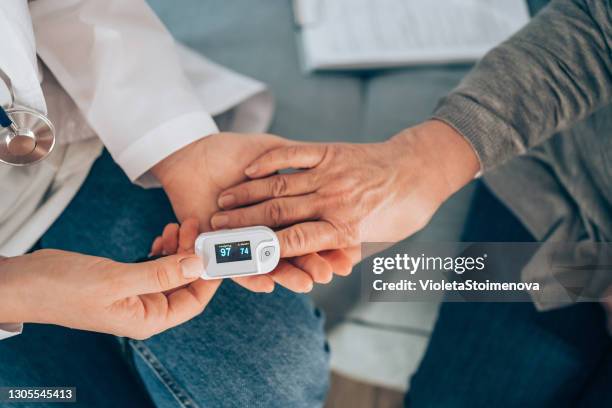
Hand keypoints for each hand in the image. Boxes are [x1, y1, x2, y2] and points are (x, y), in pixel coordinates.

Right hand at [0, 249, 219, 338]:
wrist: (25, 282)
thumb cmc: (64, 288)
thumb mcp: (117, 279)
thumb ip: (160, 274)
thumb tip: (197, 264)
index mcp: (148, 319)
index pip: (194, 301)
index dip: (209, 276)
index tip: (216, 249)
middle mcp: (145, 309)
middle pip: (185, 283)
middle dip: (193, 255)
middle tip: (194, 227)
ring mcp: (135, 294)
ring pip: (171, 271)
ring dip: (179, 249)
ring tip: (179, 226)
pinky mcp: (125, 279)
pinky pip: (154, 266)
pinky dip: (162, 250)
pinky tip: (163, 237)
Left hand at [151, 134, 356, 291]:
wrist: (190, 153)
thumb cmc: (230, 152)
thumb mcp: (270, 150)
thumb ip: (296, 161)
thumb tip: (331, 170)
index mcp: (282, 211)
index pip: (310, 231)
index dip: (328, 244)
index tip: (347, 255)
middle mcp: (265, 230)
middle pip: (295, 250)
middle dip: (314, 263)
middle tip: (331, 274)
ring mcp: (243, 242)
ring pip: (270, 263)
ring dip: (289, 274)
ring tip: (308, 284)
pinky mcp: (219, 251)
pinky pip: (236, 268)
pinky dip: (251, 276)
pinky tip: (269, 285)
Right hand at [211, 121, 478, 255]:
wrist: (421, 170)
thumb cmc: (401, 213)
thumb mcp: (377, 242)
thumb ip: (345, 253)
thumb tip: (321, 271)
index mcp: (345, 228)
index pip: (296, 241)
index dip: (263, 249)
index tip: (237, 255)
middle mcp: (334, 200)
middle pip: (279, 212)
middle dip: (243, 222)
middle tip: (214, 228)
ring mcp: (330, 173)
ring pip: (280, 184)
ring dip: (248, 194)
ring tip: (222, 202)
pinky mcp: (329, 152)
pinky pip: (293, 155)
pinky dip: (269, 162)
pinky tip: (248, 170)